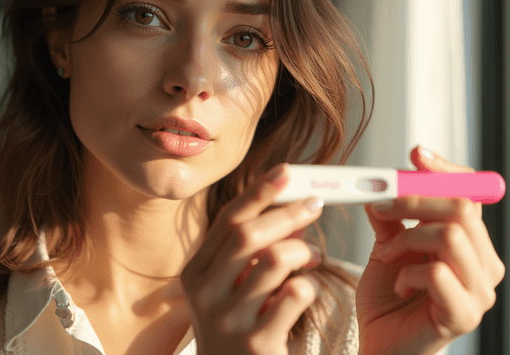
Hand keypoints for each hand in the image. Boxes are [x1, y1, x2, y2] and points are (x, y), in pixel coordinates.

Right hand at [180, 163, 324, 354]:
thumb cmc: (238, 327)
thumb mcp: (232, 287)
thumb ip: (253, 250)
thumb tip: (293, 208)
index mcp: (194, 274)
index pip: (227, 221)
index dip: (259, 192)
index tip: (286, 171)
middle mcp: (204, 295)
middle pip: (247, 235)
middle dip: (287, 213)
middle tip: (315, 205)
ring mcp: (228, 319)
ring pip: (273, 260)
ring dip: (301, 251)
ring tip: (311, 257)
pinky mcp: (257, 342)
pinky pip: (295, 295)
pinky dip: (309, 285)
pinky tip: (305, 290)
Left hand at [356, 146, 504, 354]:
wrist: (381, 345)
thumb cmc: (388, 299)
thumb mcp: (386, 248)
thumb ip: (390, 218)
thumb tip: (381, 185)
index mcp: (471, 243)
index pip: (470, 195)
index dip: (445, 171)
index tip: (416, 154)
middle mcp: (484, 265)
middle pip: (462, 209)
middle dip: (414, 201)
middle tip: (379, 207)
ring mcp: (479, 292)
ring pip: (451, 236)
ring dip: (406, 240)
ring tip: (386, 256)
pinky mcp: (464, 315)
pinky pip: (438, 273)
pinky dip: (407, 273)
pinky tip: (398, 285)